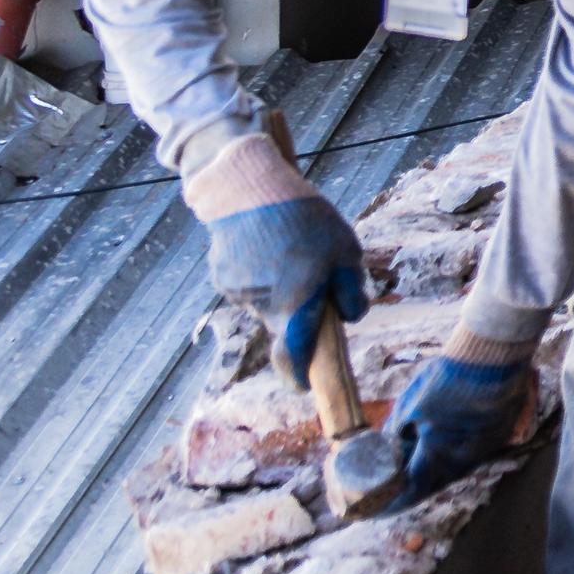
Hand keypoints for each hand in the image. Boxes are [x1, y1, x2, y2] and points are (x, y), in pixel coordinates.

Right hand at [207, 182, 368, 374]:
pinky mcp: (223, 278)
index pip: (295, 356)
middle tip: (313, 277)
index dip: (301, 376)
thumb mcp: (346, 249)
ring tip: (289, 250)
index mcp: (296, 302)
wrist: (248, 186)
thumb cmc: (305, 218)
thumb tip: (351, 319)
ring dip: (281, 290)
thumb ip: (350, 290)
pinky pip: (250, 287)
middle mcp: (263, 304)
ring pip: (267, 305)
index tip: (306, 386)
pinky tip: (267, 246)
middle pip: (284, 326)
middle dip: (299, 315)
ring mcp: (239, 292)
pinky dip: (261, 276)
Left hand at [391, 351, 534, 499]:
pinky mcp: (499, 436)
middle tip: (398, 482)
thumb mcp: (409, 404)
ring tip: (423, 458)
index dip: (394, 500)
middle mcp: (463, 461)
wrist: (492, 356)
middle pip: (434, 483)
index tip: (380, 506)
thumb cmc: (446, 378)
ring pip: (455, 469)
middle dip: (415, 485)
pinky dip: (457, 452)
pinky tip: (452, 437)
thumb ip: (397, 432)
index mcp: (437, 455)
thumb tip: (386, 448)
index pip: (412, 491)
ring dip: (436, 468)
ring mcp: (485, 450)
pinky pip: (473, 454)